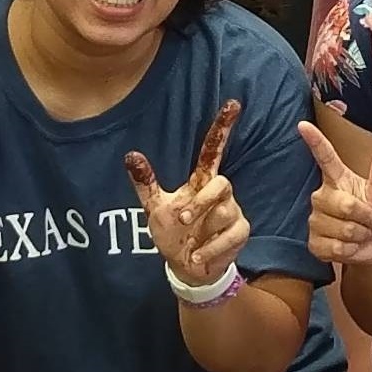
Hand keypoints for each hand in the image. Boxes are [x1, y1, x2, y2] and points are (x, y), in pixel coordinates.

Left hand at [127, 99, 246, 289]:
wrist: (186, 267)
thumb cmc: (172, 233)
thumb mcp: (154, 207)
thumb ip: (145, 183)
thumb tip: (131, 155)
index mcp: (200, 182)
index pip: (213, 149)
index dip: (222, 127)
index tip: (233, 104)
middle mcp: (219, 194)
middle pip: (222, 183)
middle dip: (202, 201)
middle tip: (181, 218)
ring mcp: (232, 213)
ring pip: (225, 211)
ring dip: (203, 229)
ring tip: (189, 245)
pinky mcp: (240, 232)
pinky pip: (231, 235)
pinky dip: (212, 248)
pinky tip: (198, 256)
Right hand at [302, 120, 371, 270]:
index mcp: (338, 179)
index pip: (325, 157)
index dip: (315, 141)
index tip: (302, 124)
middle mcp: (322, 197)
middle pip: (344, 204)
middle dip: (367, 217)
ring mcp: (315, 219)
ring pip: (343, 229)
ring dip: (361, 236)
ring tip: (362, 235)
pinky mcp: (313, 242)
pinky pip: (336, 247)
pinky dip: (352, 251)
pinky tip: (351, 247)